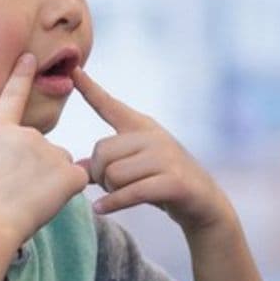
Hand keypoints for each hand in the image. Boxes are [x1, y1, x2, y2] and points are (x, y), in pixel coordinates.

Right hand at [0, 54, 92, 246]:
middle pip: (42, 150)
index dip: (22, 76)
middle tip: (16, 192)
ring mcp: (50, 151)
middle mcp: (26, 134)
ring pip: (59, 166)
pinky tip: (46, 203)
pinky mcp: (69, 172)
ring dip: (50, 182)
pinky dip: (66, 193)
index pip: (12, 97)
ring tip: (28, 200)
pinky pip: (75, 181)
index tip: (30, 57)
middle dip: (36, 170)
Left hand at [74, 71, 231, 233]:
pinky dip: (113, 203)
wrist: (205, 203)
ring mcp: (166, 158)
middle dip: (98, 174)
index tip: (74, 71)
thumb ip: (109, 164)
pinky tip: (101, 209)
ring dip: (109, 190)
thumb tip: (77, 167)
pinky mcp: (173, 182)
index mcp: (144, 127)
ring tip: (118, 196)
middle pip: (102, 152)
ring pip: (113, 174)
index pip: (111, 106)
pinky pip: (130, 192)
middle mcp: (154, 137)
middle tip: (108, 186)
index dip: (90, 89)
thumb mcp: (137, 167)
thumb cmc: (166, 183)